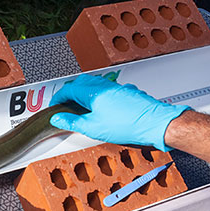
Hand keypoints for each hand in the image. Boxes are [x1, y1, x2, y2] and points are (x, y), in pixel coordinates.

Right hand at [49, 74, 189, 150]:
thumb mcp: (92, 128)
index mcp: (92, 91)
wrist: (154, 123)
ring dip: (85, 92)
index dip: (58, 98)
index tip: (55, 107)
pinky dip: (100, 95)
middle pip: (81, 82)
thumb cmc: (127, 125)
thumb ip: (72, 122)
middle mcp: (104, 85)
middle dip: (71, 92)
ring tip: (82, 106)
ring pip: (95, 84)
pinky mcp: (127, 92)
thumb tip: (58, 118)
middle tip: (66, 105)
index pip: (68, 89)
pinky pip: (108, 89)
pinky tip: (103, 108)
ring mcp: (117, 87)